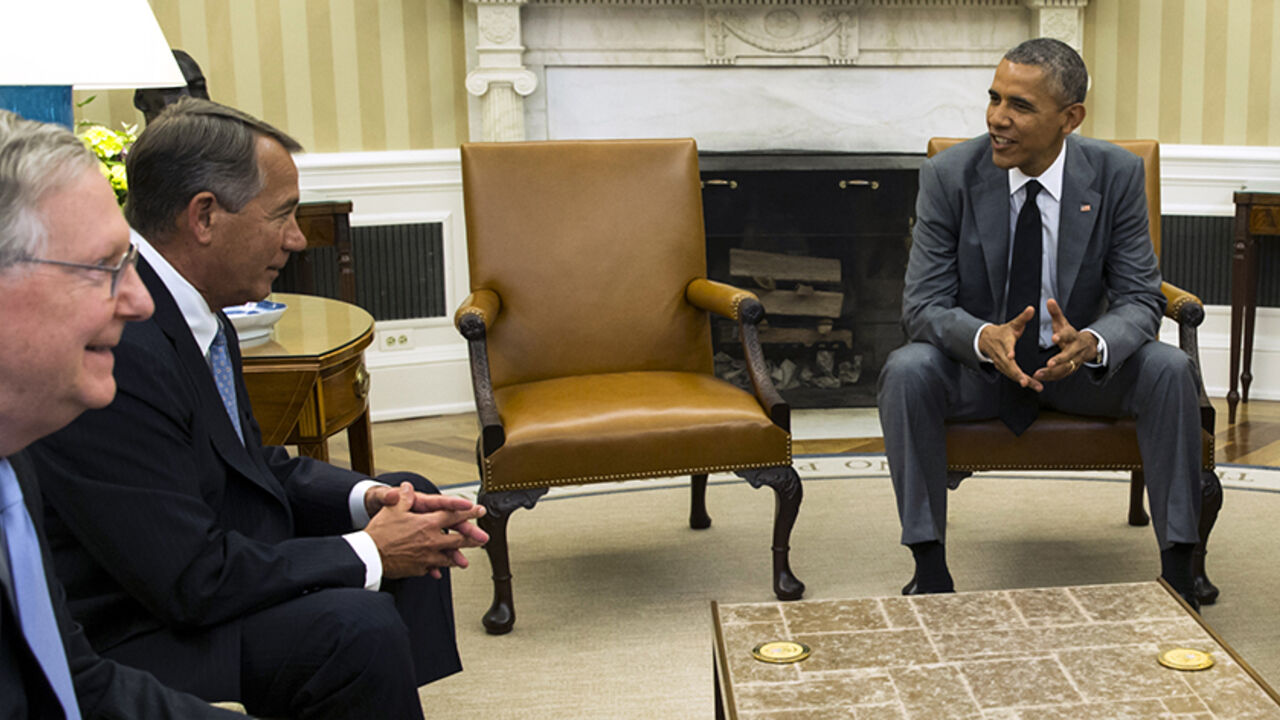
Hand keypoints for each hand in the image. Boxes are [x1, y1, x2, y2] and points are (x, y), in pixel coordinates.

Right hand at [364, 482, 488, 578]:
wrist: (370, 555)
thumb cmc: (380, 532)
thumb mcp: (392, 509)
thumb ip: (403, 497)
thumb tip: (408, 488)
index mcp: (427, 524)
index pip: (453, 515)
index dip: (468, 511)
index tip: (479, 510)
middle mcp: (431, 541)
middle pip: (457, 539)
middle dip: (472, 538)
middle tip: (483, 538)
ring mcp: (427, 557)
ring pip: (448, 557)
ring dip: (458, 557)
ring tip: (465, 560)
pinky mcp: (419, 568)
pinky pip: (432, 568)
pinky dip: (437, 569)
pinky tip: (438, 571)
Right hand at [978, 305, 1042, 392]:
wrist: (986, 339)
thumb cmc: (1003, 332)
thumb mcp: (1013, 324)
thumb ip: (1023, 318)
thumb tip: (1032, 308)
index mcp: (1004, 341)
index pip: (1005, 347)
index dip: (1008, 351)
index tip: (1011, 356)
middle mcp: (1001, 354)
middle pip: (1008, 365)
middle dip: (1017, 374)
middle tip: (1025, 382)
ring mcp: (1001, 362)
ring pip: (1011, 373)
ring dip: (1023, 380)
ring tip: (1037, 386)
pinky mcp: (1003, 367)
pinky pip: (1012, 375)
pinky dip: (1021, 380)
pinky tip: (1033, 385)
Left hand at [1032, 299, 1098, 383]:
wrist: (1087, 346)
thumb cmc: (1070, 334)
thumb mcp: (1064, 323)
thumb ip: (1056, 313)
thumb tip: (1049, 300)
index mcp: (1074, 336)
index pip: (1069, 335)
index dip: (1062, 336)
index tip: (1054, 338)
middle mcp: (1076, 350)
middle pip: (1069, 355)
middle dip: (1060, 360)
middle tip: (1049, 364)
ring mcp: (1075, 360)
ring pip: (1065, 368)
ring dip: (1052, 372)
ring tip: (1038, 374)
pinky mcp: (1071, 369)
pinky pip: (1062, 375)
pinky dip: (1051, 377)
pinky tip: (1039, 378)